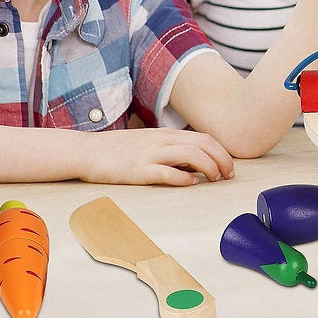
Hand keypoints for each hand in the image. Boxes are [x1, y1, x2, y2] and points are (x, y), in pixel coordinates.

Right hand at [80, 127, 234, 186]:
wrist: (88, 151)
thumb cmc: (119, 150)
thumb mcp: (149, 143)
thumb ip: (170, 150)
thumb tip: (194, 163)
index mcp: (166, 134)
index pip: (204, 137)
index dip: (222, 152)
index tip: (229, 167)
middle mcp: (162, 141)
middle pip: (203, 144)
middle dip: (222, 159)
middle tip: (229, 175)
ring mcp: (151, 154)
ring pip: (191, 155)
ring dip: (208, 167)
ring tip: (214, 179)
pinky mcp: (139, 170)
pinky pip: (167, 172)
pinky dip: (183, 178)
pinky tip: (190, 184)